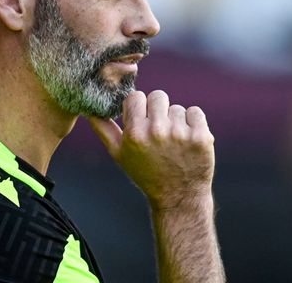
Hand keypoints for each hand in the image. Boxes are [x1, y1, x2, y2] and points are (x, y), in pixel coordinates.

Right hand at [87, 90, 215, 209]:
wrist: (178, 196)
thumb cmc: (145, 172)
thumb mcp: (119, 154)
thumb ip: (103, 129)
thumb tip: (89, 108)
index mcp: (135, 134)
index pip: (136, 97)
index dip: (139, 107)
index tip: (142, 120)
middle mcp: (157, 131)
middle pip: (158, 95)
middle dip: (158, 110)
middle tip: (159, 130)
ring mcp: (181, 134)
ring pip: (177, 107)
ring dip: (176, 120)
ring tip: (173, 142)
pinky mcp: (201, 137)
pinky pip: (195, 112)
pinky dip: (193, 123)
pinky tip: (188, 140)